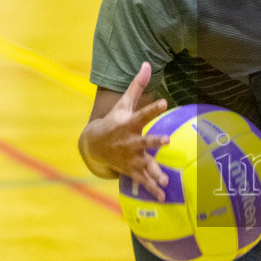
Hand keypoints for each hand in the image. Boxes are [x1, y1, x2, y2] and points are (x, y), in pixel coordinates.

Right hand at [81, 63, 170, 198]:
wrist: (94, 145)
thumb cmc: (114, 121)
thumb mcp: (123, 104)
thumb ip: (137, 86)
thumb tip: (147, 64)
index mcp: (129, 124)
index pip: (143, 114)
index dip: (153, 108)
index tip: (165, 102)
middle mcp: (131, 141)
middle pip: (145, 141)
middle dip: (155, 141)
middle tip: (166, 140)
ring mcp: (131, 158)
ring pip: (146, 165)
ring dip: (155, 172)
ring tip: (166, 180)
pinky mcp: (132, 170)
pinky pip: (144, 181)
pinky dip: (153, 190)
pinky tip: (164, 197)